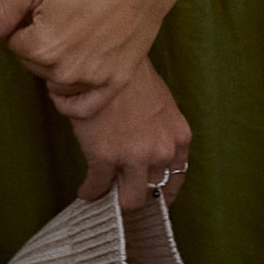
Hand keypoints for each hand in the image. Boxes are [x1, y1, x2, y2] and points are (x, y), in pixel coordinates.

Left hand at [0, 0, 173, 110]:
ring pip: (56, 83)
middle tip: (60, 19)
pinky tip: (69, 86)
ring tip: (72, 38)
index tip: (43, 9)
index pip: (15, 44)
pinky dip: (72, 101)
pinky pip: (85, 107)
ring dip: (56, 66)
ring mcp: (90, 79)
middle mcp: (63, 70)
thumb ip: (4, 11)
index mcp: (40, 47)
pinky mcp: (115, 81)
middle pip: (34, 65)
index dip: (25, 25)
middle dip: (40, 45)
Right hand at [67, 57, 190, 212]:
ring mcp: (134, 157)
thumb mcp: (161, 107)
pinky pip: (97, 187)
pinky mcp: (105, 158)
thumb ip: (161, 135)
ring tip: (103, 195)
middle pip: (151, 195)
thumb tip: (149, 159)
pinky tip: (85, 190)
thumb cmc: (133, 79)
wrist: (107, 63)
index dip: (160, 194)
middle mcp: (161, 152)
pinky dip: (90, 191)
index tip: (150, 199)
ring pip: (127, 200)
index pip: (175, 181)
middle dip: (136, 197)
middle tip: (123, 195)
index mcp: (178, 139)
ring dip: (114, 200)